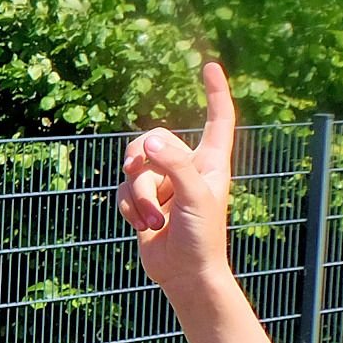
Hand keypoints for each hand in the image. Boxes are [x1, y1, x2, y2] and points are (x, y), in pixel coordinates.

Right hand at [120, 61, 239, 301]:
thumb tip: (148, 142)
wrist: (185, 274)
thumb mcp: (194, 197)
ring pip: (135, 167)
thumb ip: (174, 165)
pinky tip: (143, 225)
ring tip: (151, 219)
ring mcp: (164, 184)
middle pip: (156, 139)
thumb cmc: (202, 237)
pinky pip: (124, 188)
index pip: (217, 119)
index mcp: (210, 162)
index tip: (209, 67)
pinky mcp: (144, 201)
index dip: (215, 92)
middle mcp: (187, 168)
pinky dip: (129, 207)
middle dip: (142, 157)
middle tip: (136, 170)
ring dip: (138, 195)